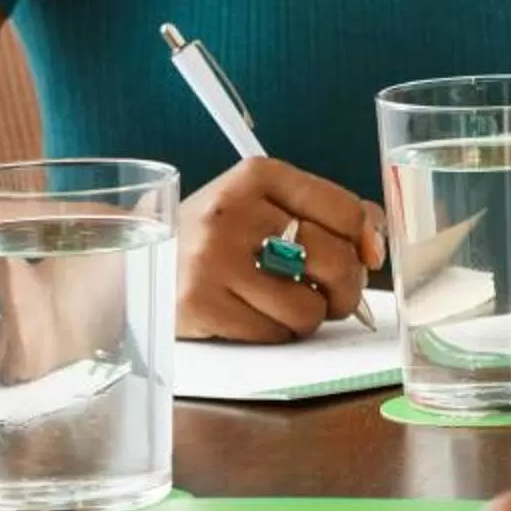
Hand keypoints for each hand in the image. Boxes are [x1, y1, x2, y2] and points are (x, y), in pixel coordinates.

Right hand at [173, 158, 383, 341]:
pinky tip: (254, 315)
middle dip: (345, 289)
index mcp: (258, 176)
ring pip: (308, 308)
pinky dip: (275, 332)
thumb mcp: (263, 205)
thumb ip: (326, 214)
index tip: (365, 257)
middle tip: (331, 294)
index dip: (366, 242)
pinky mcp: (199, 303)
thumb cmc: (216, 237)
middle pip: (333, 261)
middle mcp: (234, 211)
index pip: (345, 210)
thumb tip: (376, 246)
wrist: (134, 261)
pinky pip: (273, 333)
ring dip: (307, 316)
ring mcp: (213, 258)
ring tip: (284, 303)